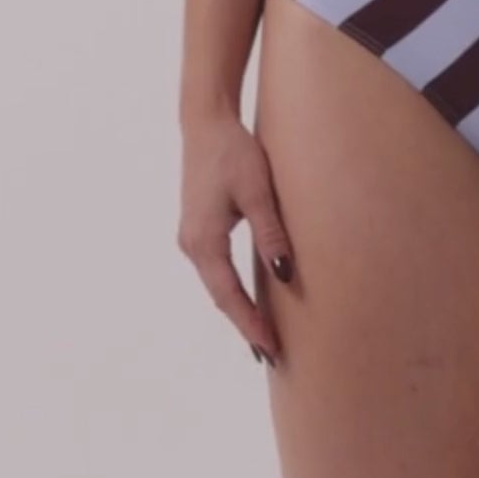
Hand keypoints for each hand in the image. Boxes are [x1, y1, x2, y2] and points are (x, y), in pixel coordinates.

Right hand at [178, 111, 294, 365]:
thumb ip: (271, 234)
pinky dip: (232, 292)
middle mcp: (192, 245)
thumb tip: (286, 275)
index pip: (229, 295)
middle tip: (271, 355)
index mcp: (204, 240)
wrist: (206, 122)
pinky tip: (249, 302)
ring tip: (263, 336)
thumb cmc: (234, 152)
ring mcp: (192, 238)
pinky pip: (217, 272)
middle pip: (220, 297)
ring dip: (238, 310)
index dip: (250, 324)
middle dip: (245, 325)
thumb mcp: (257, 192)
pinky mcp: (199, 230)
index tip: (270, 348)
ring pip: (217, 286)